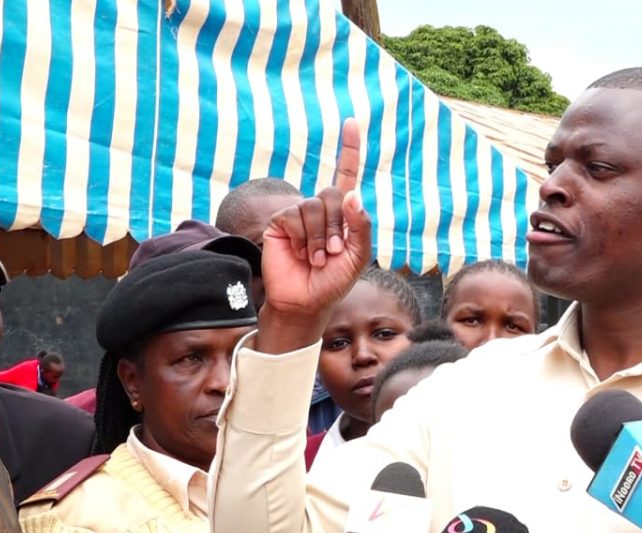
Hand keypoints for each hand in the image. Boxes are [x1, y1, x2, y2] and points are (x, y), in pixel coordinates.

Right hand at [257, 118, 372, 352]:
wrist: (306, 301)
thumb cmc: (333, 281)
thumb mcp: (357, 256)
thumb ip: (360, 227)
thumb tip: (352, 194)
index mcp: (342, 215)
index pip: (345, 175)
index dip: (349, 149)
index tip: (350, 122)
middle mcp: (320, 209)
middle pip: (332, 194)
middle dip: (336, 226)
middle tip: (332, 252)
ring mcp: (299, 214)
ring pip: (314, 206)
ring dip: (319, 237)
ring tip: (316, 258)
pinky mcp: (281, 222)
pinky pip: (295, 216)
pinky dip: (302, 237)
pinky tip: (300, 254)